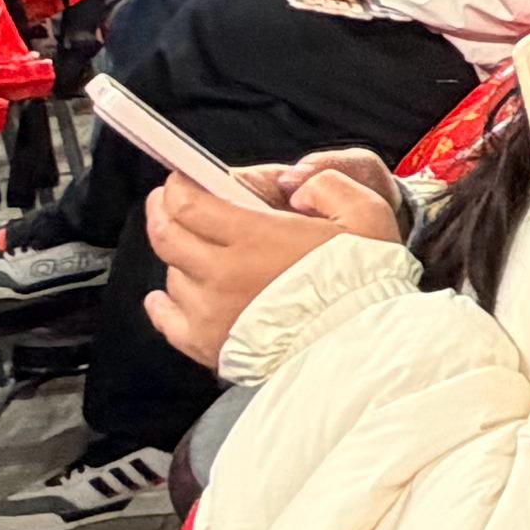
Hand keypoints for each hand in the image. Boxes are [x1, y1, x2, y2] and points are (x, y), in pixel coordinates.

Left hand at [143, 158, 403, 362]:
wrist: (360, 351)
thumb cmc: (362, 286)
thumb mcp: (367, 215)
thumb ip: (330, 184)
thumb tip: (296, 186)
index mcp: (254, 237)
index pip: (187, 203)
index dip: (178, 185)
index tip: (182, 178)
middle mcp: (222, 274)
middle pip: (166, 234)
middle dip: (162, 209)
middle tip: (168, 200)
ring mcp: (210, 313)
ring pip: (171, 274)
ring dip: (179, 257)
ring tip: (198, 250)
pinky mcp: (208, 346)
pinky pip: (167, 320)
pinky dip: (162, 305)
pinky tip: (164, 297)